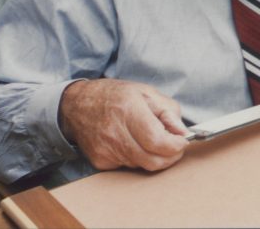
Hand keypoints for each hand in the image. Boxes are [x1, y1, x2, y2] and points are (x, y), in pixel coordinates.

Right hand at [59, 79, 189, 171]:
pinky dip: (138, 158)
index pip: (157, 141)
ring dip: (154, 156)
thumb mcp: (146, 93)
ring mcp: (106, 150)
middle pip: (152, 160)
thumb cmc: (114, 96)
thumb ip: (168, 111)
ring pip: (142, 165)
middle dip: (170, 156)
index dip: (175, 145)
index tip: (182, 141)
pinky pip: (128, 166)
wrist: (77, 105)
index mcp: (129, 111)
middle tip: (175, 146)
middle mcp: (115, 133)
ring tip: (153, 139)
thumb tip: (182, 132)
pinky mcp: (100, 161)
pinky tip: (134, 143)